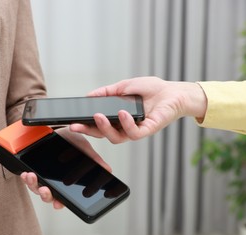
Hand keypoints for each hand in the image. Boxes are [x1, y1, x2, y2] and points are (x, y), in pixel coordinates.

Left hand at [21, 126, 111, 209]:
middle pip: (48, 196)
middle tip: (46, 190)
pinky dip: (26, 176)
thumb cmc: (71, 141)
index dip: (60, 202)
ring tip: (32, 176)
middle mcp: (53, 182)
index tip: (59, 203)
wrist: (58, 128)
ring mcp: (41, 176)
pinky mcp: (32, 168)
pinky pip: (28, 177)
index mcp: (66, 182)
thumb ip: (94, 160)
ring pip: (36, 188)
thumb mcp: (84, 149)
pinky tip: (26, 172)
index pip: (63, 197)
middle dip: (46, 195)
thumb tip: (108, 170)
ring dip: (33, 184)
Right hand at [70, 76, 206, 143]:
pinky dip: (126, 124)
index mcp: (117, 118)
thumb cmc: (152, 89)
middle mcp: (124, 127)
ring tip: (99, 116)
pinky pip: (134, 134)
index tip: (72, 122)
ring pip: (116, 138)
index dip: (85, 125)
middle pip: (102, 134)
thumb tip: (89, 95)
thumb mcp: (124, 86)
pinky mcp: (147, 130)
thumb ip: (107, 92)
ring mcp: (135, 130)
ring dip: (105, 128)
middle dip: (88, 131)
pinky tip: (123, 113)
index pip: (98, 124)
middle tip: (76, 125)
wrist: (174, 91)